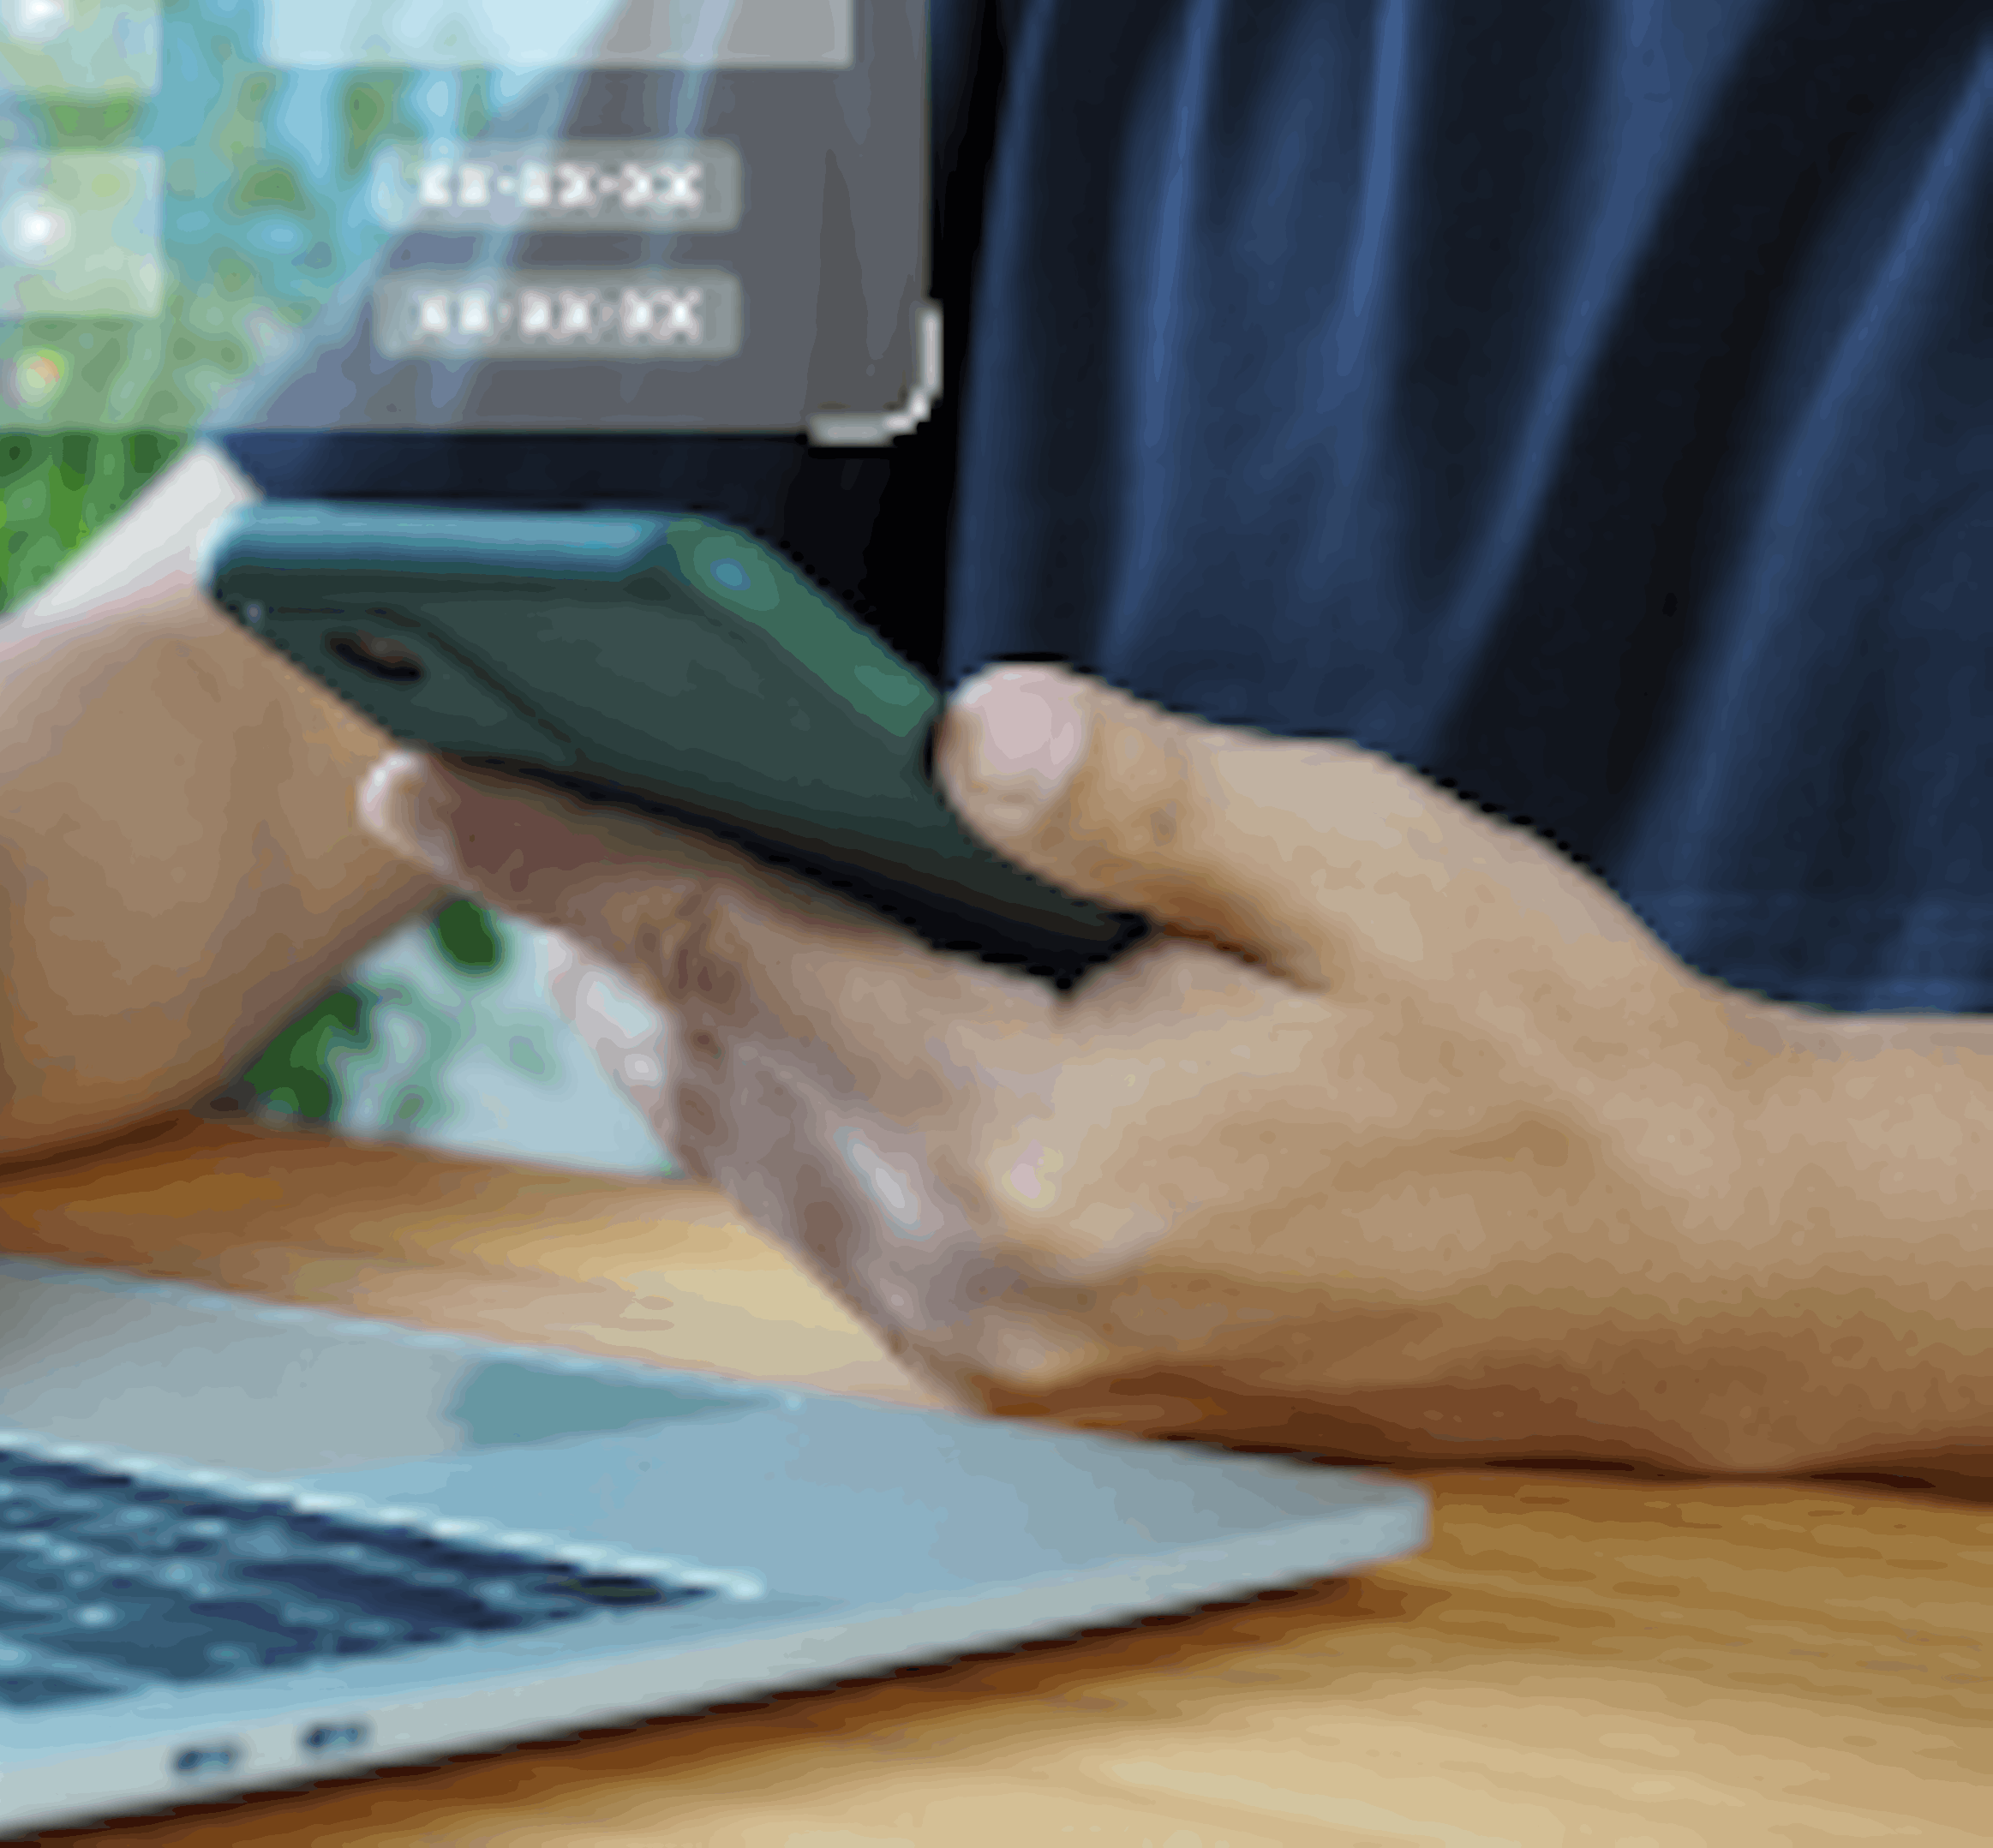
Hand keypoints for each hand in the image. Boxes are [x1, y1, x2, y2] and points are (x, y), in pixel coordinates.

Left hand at [357, 665, 1813, 1471]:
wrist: (1680, 1281)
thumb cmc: (1540, 1057)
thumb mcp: (1357, 865)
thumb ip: (1131, 790)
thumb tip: (952, 718)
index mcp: (1037, 1150)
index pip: (724, 954)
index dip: (554, 844)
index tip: (409, 770)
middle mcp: (982, 1281)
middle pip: (700, 1060)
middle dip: (577, 916)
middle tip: (472, 782)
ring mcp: (997, 1350)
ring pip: (745, 1147)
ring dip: (654, 1010)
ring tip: (572, 878)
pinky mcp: (1029, 1370)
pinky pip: (822, 1210)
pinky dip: (753, 1096)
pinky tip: (735, 1008)